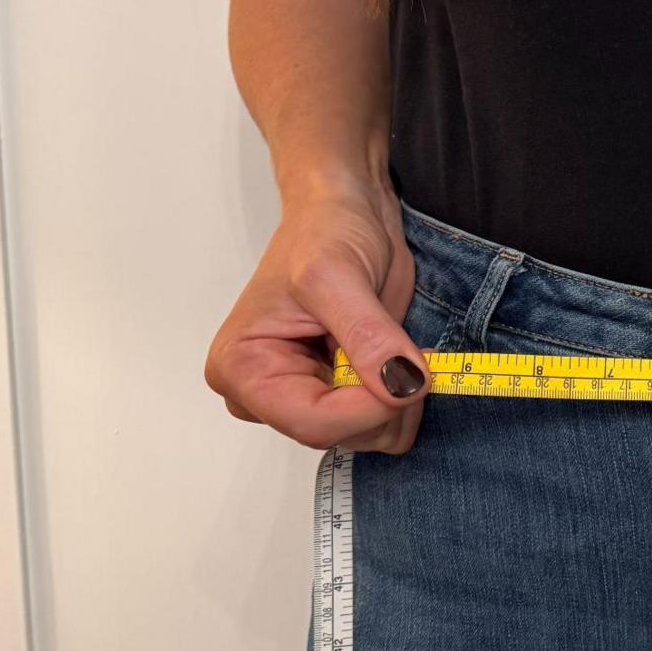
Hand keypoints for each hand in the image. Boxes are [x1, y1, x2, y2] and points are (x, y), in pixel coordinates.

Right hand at [205, 183, 432, 453]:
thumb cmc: (324, 232)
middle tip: (397, 344)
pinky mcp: (338, 398)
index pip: (311, 423)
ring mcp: (304, 399)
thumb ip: (368, 337)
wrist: (345, 213)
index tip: (408, 372)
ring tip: (389, 341)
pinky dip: (402, 395)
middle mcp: (265, 395)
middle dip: (384, 397)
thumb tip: (401, 385)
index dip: (370, 406)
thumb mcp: (339, 276)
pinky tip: (392, 355)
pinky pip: (382, 425)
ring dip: (396, 395)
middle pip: (340, 435)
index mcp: (242, 369)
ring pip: (367, 437)